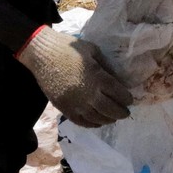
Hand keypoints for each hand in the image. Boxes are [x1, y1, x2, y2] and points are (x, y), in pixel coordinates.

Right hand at [16, 27, 132, 127]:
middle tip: (125, 112)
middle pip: (110, 109)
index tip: (129, 100)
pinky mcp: (64, 108)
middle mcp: (88, 94)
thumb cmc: (68, 48)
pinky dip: (91, 124)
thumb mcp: (93, 51)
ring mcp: (75, 103)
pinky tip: (97, 122)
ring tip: (113, 118)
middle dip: (121, 112)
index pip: (118, 93)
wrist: (42, 54)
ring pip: (97, 118)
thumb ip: (105, 66)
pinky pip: (81, 122)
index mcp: (98, 77)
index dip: (126, 98)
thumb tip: (116, 79)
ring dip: (108, 119)